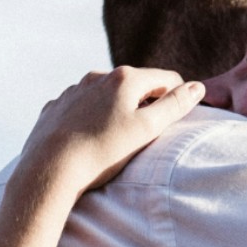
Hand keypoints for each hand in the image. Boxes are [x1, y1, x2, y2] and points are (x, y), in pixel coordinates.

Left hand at [14, 68, 202, 189]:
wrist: (49, 170)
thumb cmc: (102, 151)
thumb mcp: (147, 129)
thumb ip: (174, 106)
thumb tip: (197, 87)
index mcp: (124, 78)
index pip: (166, 79)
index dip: (176, 98)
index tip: (174, 120)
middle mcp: (96, 77)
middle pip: (134, 85)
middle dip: (144, 104)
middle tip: (144, 135)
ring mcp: (72, 91)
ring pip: (105, 96)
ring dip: (115, 110)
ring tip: (114, 140)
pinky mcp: (54, 108)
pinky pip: (80, 108)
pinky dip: (89, 119)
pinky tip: (87, 139)